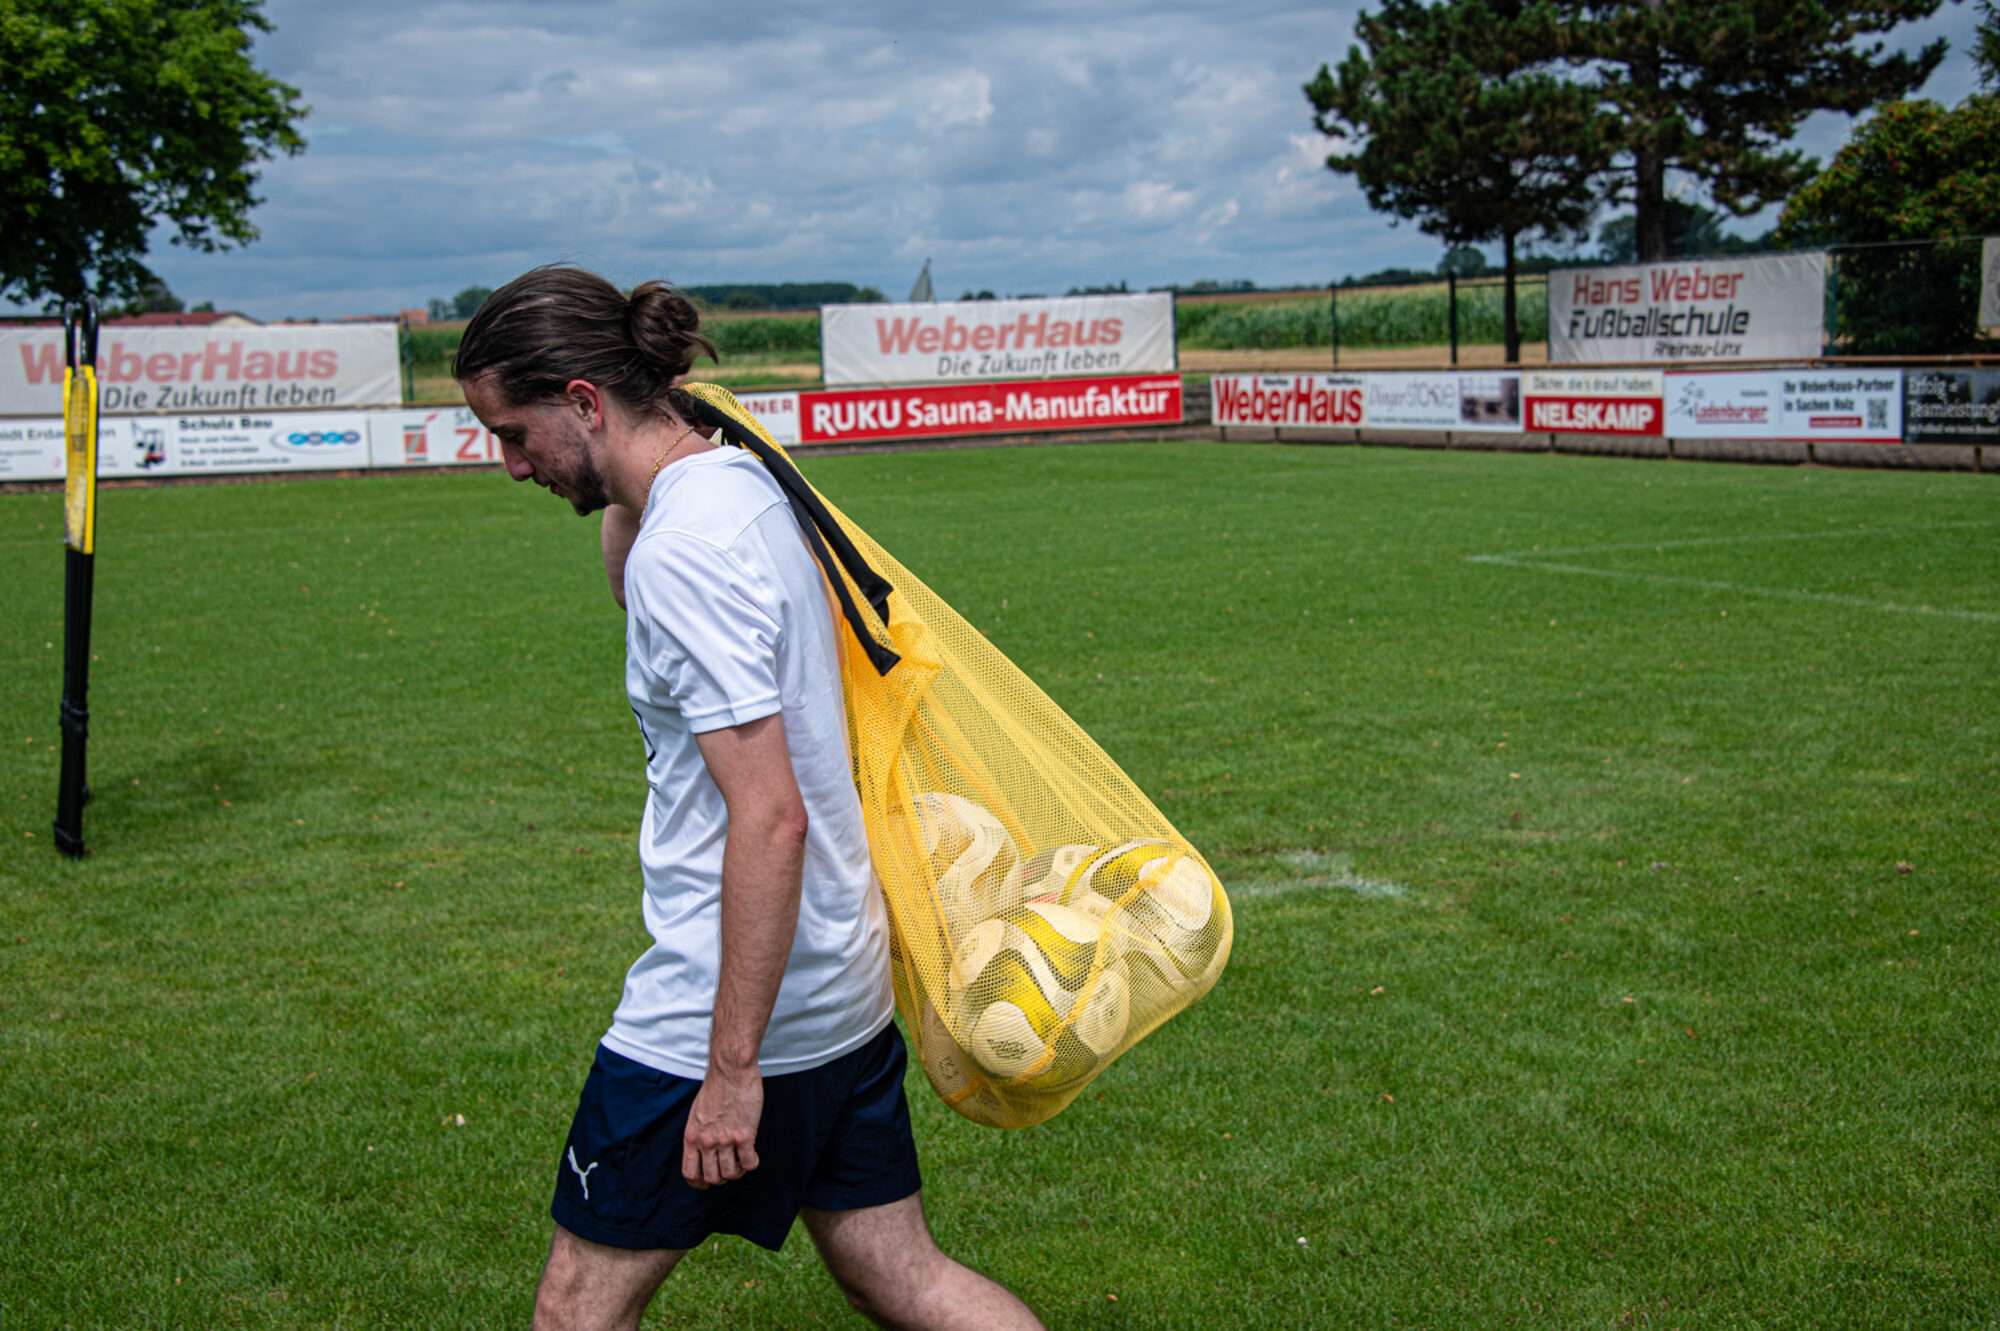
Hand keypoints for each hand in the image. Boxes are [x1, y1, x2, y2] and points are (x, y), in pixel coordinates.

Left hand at [682, 1067, 762, 1189]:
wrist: (731, 1070)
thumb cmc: (716, 1087)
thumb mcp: (697, 1113)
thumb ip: (699, 1134)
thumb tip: (705, 1151)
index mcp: (692, 1137)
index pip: (690, 1173)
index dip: (699, 1183)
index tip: (707, 1182)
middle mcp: (707, 1142)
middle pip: (712, 1177)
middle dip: (721, 1178)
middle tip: (729, 1167)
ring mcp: (726, 1140)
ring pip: (731, 1174)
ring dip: (738, 1171)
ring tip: (741, 1159)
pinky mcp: (745, 1135)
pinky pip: (750, 1163)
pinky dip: (752, 1163)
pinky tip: (753, 1154)